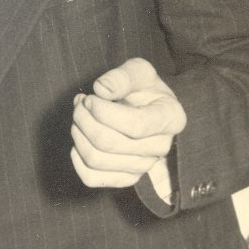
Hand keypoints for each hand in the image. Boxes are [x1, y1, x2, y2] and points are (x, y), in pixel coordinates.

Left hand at [70, 57, 186, 187]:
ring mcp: (144, 166)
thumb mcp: (138, 71)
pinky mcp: (126, 177)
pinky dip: (77, 159)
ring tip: (80, 115)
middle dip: (84, 119)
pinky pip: (92, 178)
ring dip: (78, 135)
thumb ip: (121, 76)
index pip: (135, 125)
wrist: (145, 107)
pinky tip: (80, 138)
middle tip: (80, 103)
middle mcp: (161, 147)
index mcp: (171, 118)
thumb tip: (101, 90)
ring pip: (97, 160)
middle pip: (110, 143)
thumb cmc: (142, 88)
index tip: (90, 98)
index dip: (104, 112)